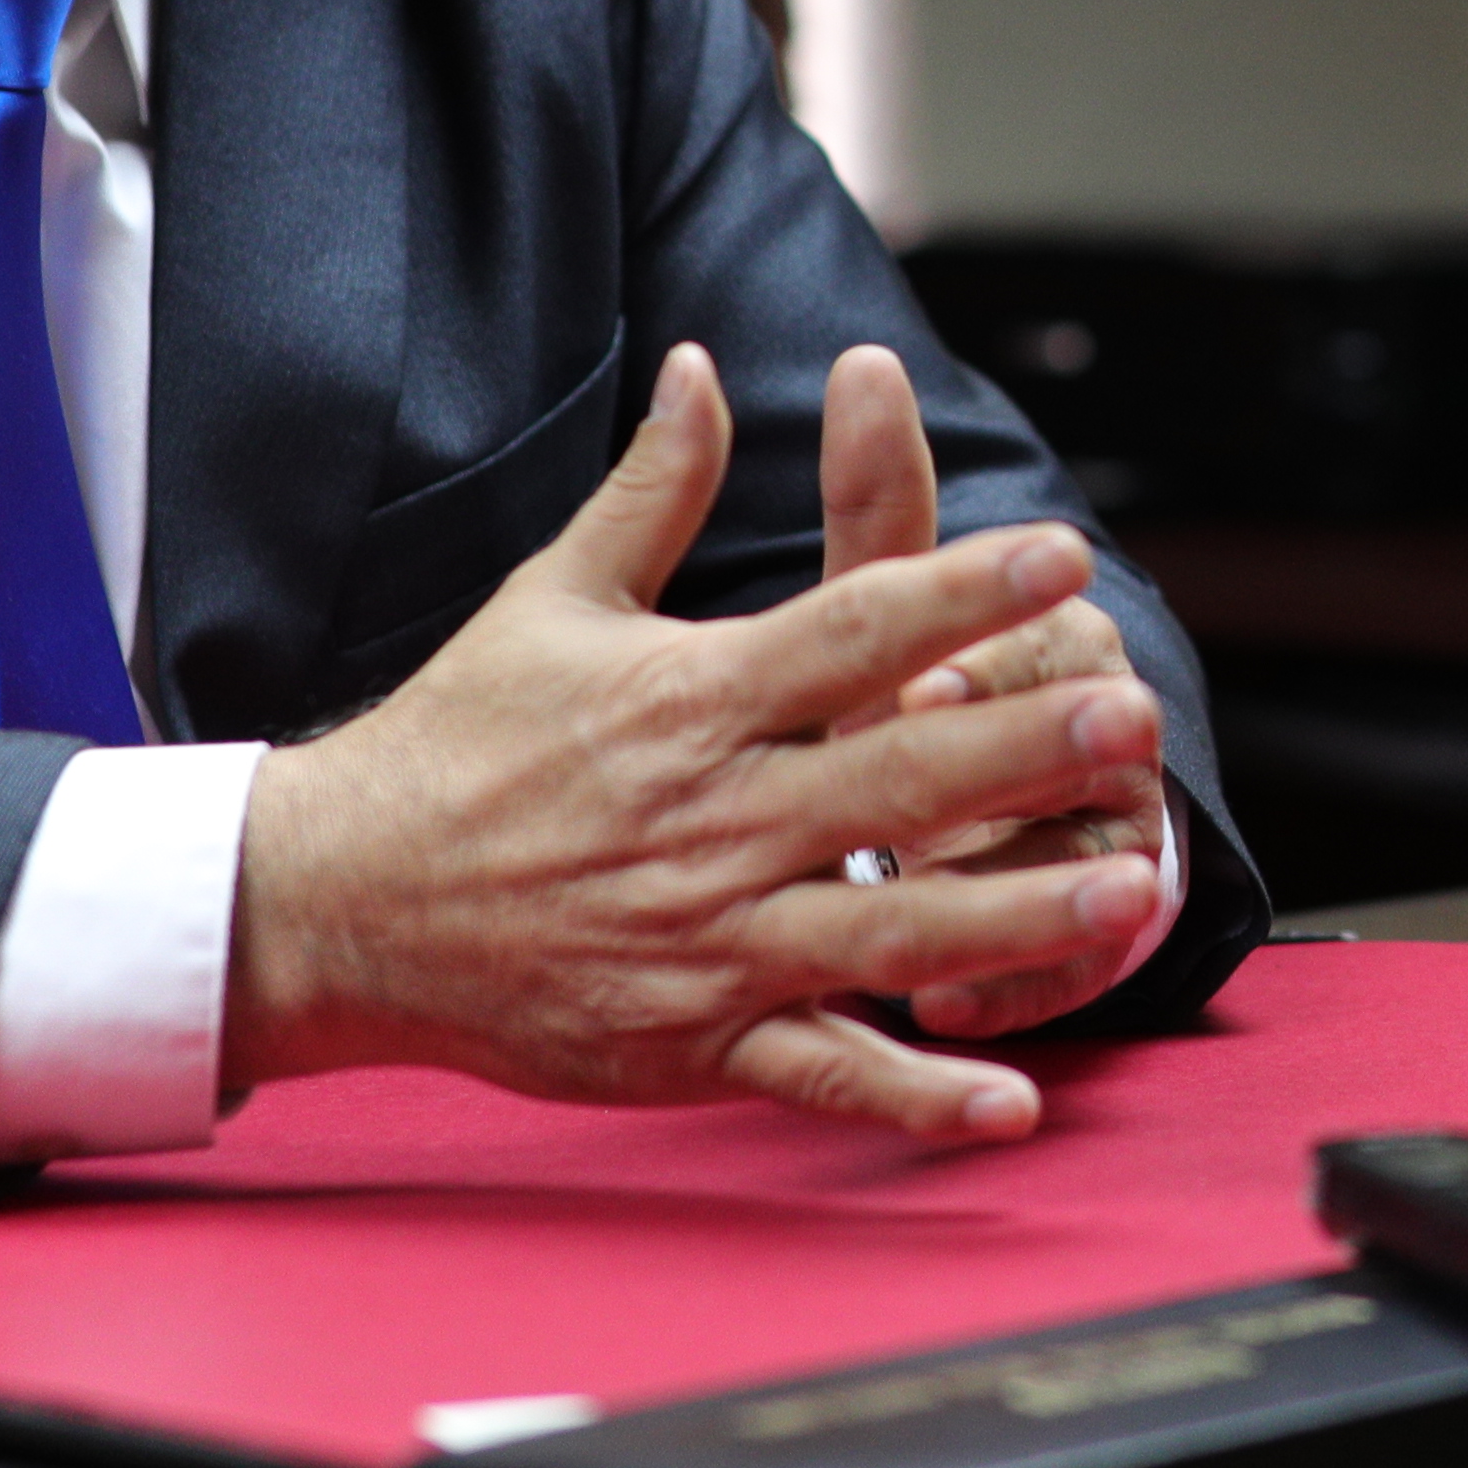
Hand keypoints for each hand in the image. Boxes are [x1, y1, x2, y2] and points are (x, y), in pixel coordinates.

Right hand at [220, 343, 1169, 1137]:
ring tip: (1129, 886)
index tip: (1059, 552)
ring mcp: (707, 940)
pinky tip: (1013, 1102)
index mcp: (689, 699)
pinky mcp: (691, 1042)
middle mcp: (712, 819)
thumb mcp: (553, 597)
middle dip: (1022, 747)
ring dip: (1017, 914)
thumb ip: (653, 488)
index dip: (961, 591)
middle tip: (1129, 714)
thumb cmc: (455, 740)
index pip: (851, 630)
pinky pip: (823, 1074)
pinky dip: (918, 1096)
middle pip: (895, 777)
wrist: (338, 900)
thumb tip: (703, 365)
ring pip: (889, 927)